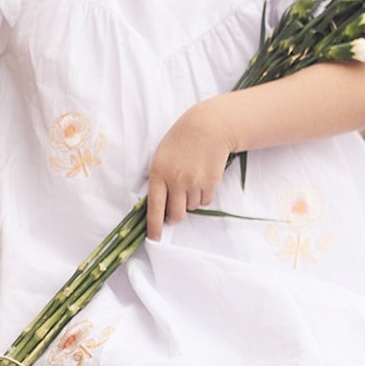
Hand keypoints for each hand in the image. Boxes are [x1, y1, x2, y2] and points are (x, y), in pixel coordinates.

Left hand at [147, 100, 232, 240]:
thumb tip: (160, 206)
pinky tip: (201, 179)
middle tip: (174, 212)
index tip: (154, 238)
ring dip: (189, 201)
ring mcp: (194, 182)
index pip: (154, 206)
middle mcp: (176, 180)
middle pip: (176, 215)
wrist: (208, 127)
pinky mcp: (210, 183)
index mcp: (159, 173)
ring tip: (190, 181)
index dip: (154, 226)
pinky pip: (205, 201)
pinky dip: (203, 196)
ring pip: (191, 208)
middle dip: (175, 217)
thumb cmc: (181, 141)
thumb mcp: (162, 156)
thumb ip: (159, 179)